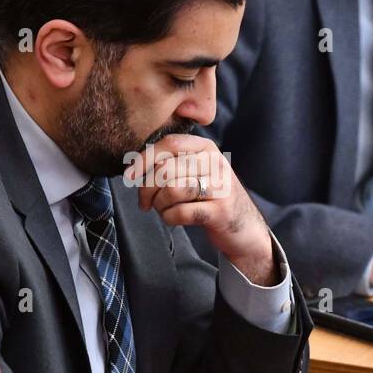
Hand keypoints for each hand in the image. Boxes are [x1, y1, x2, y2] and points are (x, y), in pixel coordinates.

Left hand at [124, 134, 276, 284]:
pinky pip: (180, 212)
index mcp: (206, 148)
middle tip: (146, 203)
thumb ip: (172, 163)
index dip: (144, 159)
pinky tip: (174, 219)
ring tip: (164, 210)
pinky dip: (169, 218)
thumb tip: (134, 167)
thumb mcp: (197, 172)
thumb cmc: (211, 198)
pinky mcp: (220, 211)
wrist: (244, 227)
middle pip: (165, 169)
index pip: (169, 144)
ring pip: (171, 190)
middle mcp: (215, 163)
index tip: (128, 176)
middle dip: (147, 190)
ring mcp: (220, 187)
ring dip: (159, 205)